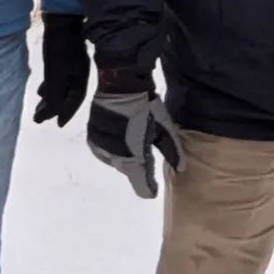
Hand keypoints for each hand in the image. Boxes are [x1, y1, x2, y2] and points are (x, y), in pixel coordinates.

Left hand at [32, 12, 91, 125]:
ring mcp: (72, 63)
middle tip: (41, 119)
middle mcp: (79, 72)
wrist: (61, 17)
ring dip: (51, 97)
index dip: (66, 113)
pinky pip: (57, 76)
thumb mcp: (56, 74)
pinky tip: (41, 87)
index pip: (74, 101)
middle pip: (68, 95)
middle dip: (55, 108)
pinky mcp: (63, 54)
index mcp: (81, 78)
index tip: (58, 125)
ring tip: (39, 105)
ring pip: (62, 86)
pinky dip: (49, 85)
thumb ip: (55, 96)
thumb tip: (50, 116)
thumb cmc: (59, 47)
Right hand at [87, 81, 185, 199]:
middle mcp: (114, 157)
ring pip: (116, 161)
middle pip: (129, 171)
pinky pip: (104, 152)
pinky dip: (113, 149)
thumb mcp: (164, 128)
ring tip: (134, 144)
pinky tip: (120, 139)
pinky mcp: (92, 138)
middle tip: (148, 156)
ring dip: (125, 157)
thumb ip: (172, 150)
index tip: (153, 189)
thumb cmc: (146, 105)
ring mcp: (101, 148)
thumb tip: (181, 168)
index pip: (141, 185)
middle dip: (138, 168)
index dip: (148, 188)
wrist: (120, 84)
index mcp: (133, 157)